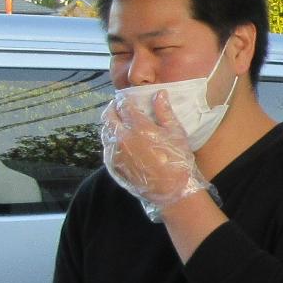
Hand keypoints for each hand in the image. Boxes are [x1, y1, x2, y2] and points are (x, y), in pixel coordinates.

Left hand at [100, 94, 207, 215]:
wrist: (170, 189)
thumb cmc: (177, 159)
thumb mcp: (176, 133)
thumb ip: (165, 111)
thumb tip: (159, 93)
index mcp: (138, 126)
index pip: (124, 105)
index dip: (124, 99)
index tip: (127, 97)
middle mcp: (122, 137)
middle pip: (108, 116)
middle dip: (112, 109)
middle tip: (119, 107)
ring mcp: (115, 152)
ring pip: (105, 132)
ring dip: (111, 124)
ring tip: (119, 123)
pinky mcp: (113, 164)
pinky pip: (107, 147)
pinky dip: (111, 139)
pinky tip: (120, 141)